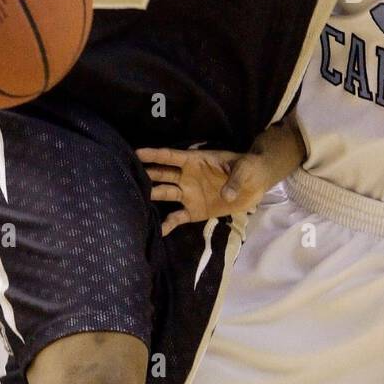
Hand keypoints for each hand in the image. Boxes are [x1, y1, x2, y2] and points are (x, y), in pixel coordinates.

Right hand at [137, 146, 272, 236]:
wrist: (256, 184)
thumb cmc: (249, 168)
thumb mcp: (245, 168)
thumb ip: (235, 179)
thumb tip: (227, 195)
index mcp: (195, 161)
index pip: (171, 157)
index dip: (154, 155)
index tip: (137, 153)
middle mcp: (187, 177)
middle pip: (162, 175)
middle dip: (146, 174)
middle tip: (127, 176)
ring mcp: (189, 194)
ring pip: (165, 194)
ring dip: (152, 196)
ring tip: (134, 200)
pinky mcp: (194, 211)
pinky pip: (177, 217)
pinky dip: (167, 224)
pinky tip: (157, 230)